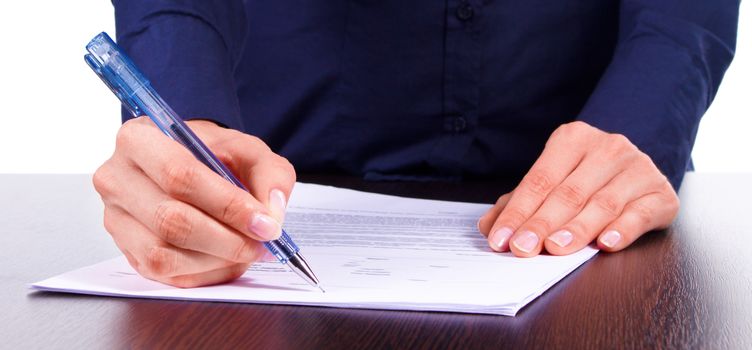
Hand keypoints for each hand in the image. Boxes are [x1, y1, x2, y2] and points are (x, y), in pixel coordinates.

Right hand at [93, 117, 295, 286]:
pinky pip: (165, 273)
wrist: (190, 166)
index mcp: (139, 139)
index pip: (181, 176)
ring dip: (217, 260)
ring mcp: (115, 218)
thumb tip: (270, 214)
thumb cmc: (215, 155)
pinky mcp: (126, 250)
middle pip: (172, 220)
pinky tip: (227, 259)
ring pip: (165, 254)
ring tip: (248, 250)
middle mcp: (116, 178)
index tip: (264, 223)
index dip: (227, 205)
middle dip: (227, 239)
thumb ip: (269, 175)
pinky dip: (204, 272)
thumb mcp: (249, 150)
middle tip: (262, 242)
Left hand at [477, 121, 678, 256]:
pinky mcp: (661, 193)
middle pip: (568, 193)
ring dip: (577, 229)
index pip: (539, 180)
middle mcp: (608, 148)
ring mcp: (638, 169)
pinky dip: (622, 229)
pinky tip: (605, 244)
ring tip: (556, 248)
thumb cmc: (585, 177)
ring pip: (602, 204)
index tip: (500, 240)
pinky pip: (640, 213)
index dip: (518, 212)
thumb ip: (518, 202)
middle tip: (523, 249)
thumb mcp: (551, 181)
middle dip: (542, 224)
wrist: (636, 168)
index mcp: (573, 139)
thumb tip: (488, 227)